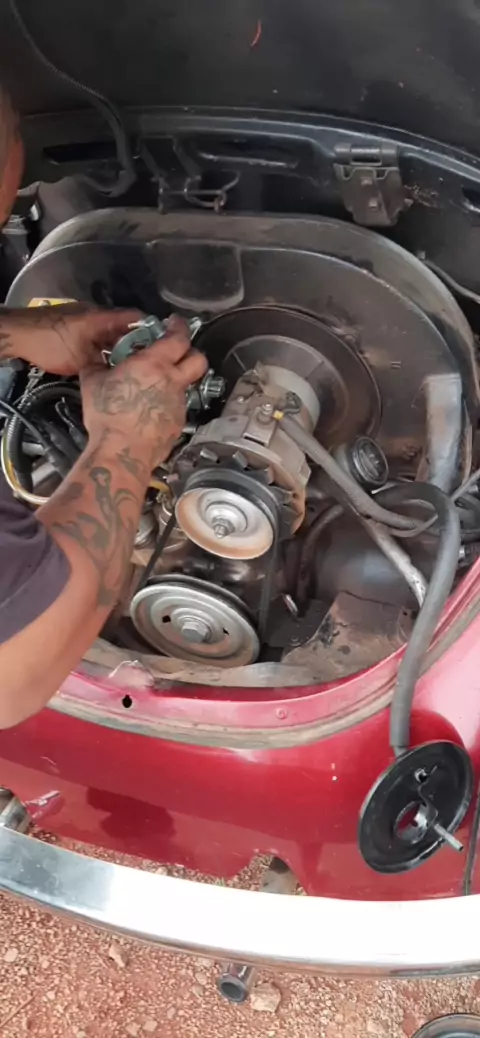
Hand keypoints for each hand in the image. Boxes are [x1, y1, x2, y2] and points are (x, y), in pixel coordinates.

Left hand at [0, 304, 143, 374]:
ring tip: (134, 366)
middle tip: (151, 362)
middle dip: (138, 342)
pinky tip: (110, 364)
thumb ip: (104, 364)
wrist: (19, 335)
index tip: (164, 345)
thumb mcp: (80, 360)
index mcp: (102, 318)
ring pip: (110, 332)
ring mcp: (85, 320)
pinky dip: (106, 347)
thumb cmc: (50, 344)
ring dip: (120, 346)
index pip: (135, 317)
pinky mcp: (75, 327)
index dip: (152, 329)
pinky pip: (98, 336)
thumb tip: (124, 373)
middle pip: (125, 326)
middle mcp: (97, 315)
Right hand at [80, 315, 207, 466]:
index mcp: (154, 364)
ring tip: (156, 387)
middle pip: (198, 360)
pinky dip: (168, 405)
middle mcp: (172, 381)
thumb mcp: (92, 383)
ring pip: (187, 385)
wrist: (122, 452)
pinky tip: (151, 411)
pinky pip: (177, 408)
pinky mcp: (179, 424)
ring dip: (176, 382)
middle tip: (177, 353)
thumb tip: (95, 361)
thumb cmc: (107, 415)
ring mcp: (179, 404)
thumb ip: (97, 366)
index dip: (179, 327)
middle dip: (191, 352)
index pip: (179, 337)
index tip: (174, 323)